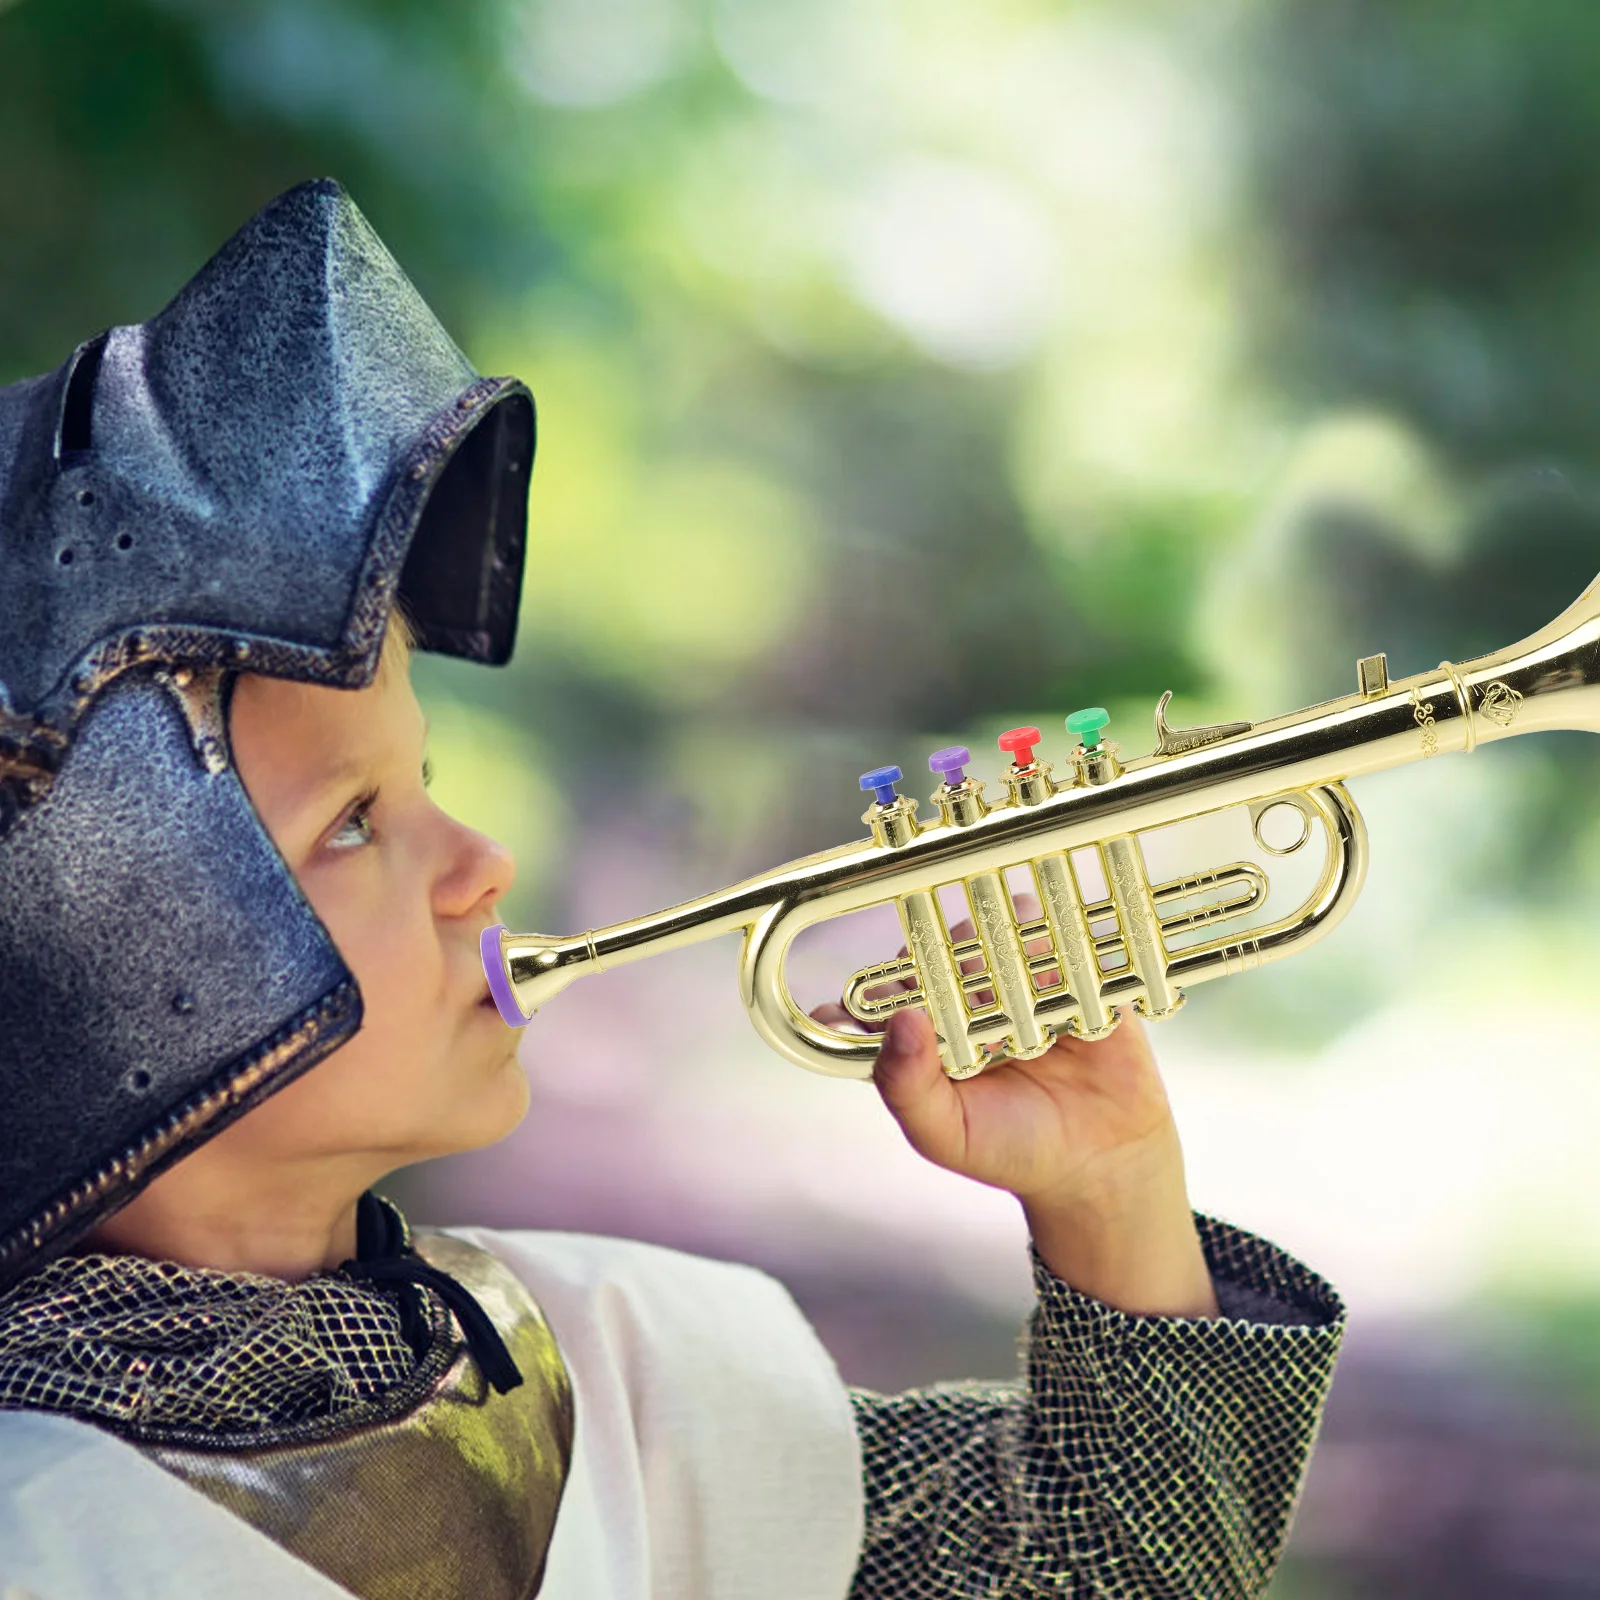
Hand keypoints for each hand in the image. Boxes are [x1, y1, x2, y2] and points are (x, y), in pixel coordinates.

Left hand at [813, 901, 1218, 1317]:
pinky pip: (1057, 936)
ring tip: (1017, 1001)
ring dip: (1002, 952)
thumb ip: (906, 1087)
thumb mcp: (946, 1133)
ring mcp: (1016, 980)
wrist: (1103, 1161)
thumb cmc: (1013, 1148)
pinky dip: (1055, 948)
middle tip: (974, 1011)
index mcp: (925, 1030)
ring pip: (995, 930)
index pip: (885, 987)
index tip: (908, 1005)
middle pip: (939, 948)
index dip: (887, 986)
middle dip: (949, 966)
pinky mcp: (1069, 972)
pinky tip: (1057, 987)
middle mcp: (964, 998)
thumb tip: (902, 1020)